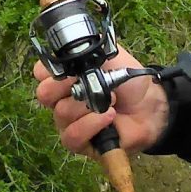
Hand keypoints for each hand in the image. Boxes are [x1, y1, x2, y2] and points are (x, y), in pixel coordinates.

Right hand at [33, 49, 170, 157]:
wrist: (150, 106)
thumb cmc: (129, 83)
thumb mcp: (112, 57)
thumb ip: (92, 50)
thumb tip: (74, 48)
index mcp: (65, 78)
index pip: (40, 72)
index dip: (49, 69)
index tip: (68, 67)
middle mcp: (62, 100)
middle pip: (44, 94)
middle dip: (64, 86)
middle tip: (85, 83)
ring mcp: (69, 122)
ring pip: (61, 113)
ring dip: (88, 105)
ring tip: (111, 101)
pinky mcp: (80, 142)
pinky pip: (72, 136)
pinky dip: (91, 124)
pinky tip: (108, 117)